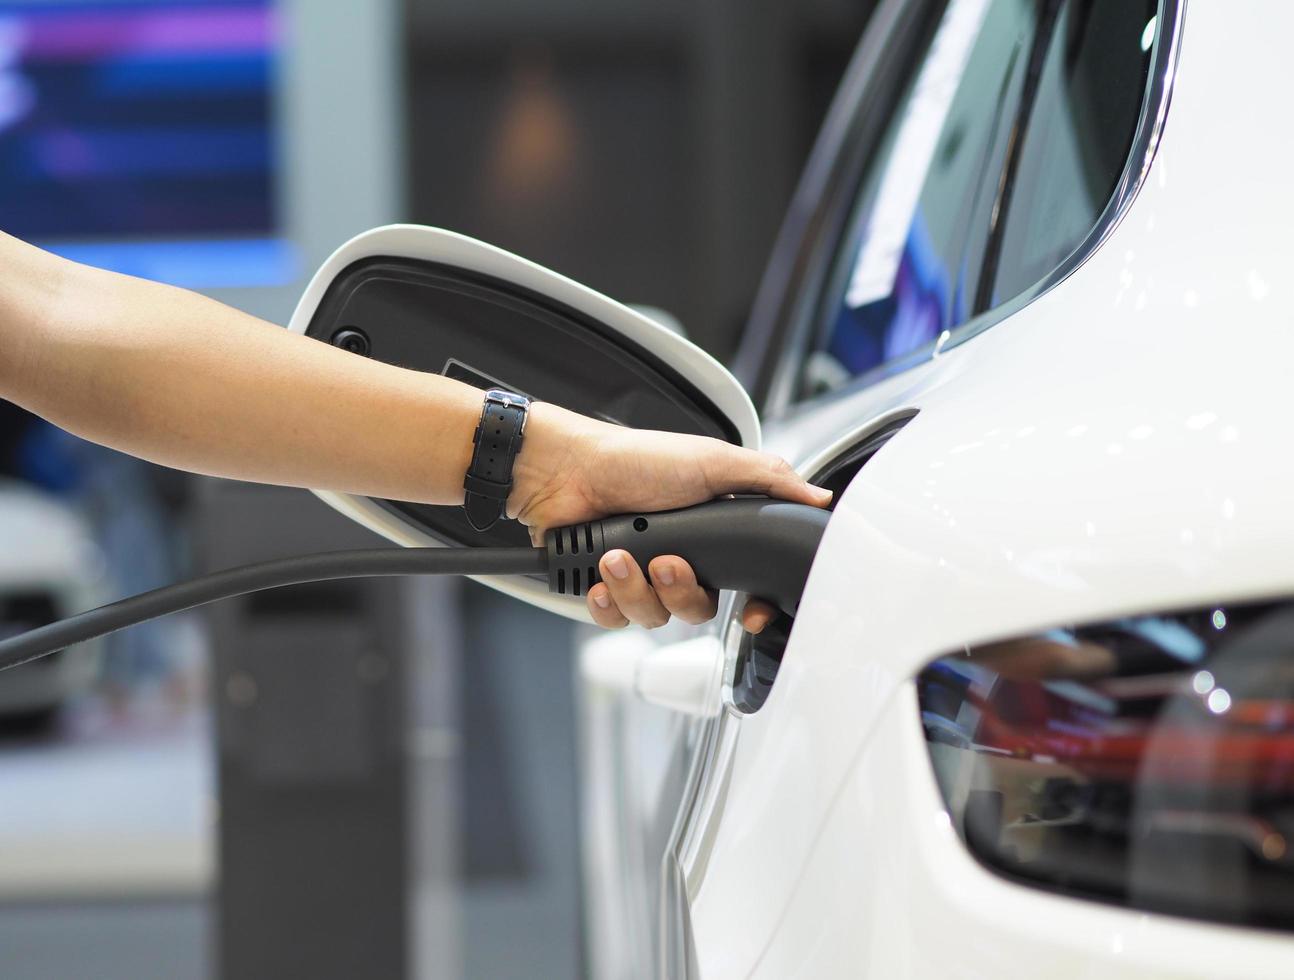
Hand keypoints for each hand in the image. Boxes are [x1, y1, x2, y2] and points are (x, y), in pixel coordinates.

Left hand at [508, 403, 831, 629]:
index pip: (745, 584)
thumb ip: (768, 480)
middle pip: (698, 608)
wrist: (564, 468)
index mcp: (711, 533)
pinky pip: (614, 620)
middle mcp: (679, 557)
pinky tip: (599, 574)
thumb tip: (817, 497)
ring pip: (654, 617)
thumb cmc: (633, 458)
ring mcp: (640, 575)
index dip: (751, 605)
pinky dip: (607, 601)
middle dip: (679, 589)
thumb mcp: (712, 460)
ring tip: (618, 557)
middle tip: (665, 560)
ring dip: (635, 590)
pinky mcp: (603, 588)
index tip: (750, 611)